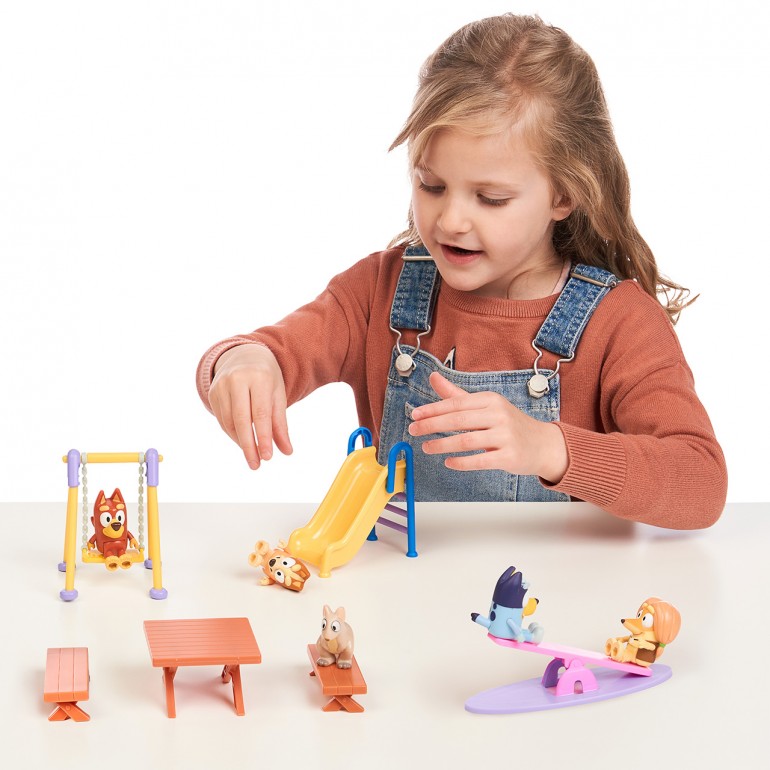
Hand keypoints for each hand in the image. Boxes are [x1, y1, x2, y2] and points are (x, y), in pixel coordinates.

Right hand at [208, 344, 292, 468]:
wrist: (245, 355)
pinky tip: (242, 441)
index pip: (261, 413)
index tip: (268, 457)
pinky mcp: (212, 392)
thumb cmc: (266, 379)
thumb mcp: (278, 396)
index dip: (264, 437)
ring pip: (229, 421)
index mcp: (259, 378)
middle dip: (249, 445)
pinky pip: (222, 419)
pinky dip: (232, 433)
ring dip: (241, 441)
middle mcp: (237, 379)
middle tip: (256, 465)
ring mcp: (221, 385)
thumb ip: (281, 424)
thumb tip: (287, 451)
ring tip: (252, 454)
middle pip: (241, 419)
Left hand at [407, 372, 567, 482]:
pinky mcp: (509, 456)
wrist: (542, 445)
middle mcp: (499, 415)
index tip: (415, 415)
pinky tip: (448, 462)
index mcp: (490, 400)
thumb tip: (433, 377)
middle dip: (432, 425)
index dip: (433, 409)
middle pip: (459, 419)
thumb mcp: (484, 406)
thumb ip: (456, 395)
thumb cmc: (508, 424)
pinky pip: (481, 461)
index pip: (456, 403)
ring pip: (467, 441)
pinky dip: (462, 462)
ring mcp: (505, 436)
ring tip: (426, 448)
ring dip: (442, 445)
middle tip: (413, 430)